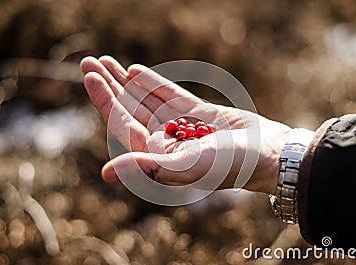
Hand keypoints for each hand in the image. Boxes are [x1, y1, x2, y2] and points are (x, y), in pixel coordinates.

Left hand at [80, 56, 290, 193]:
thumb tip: (106, 173)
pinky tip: (135, 71)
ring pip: (145, 100)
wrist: (267, 154)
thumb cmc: (229, 164)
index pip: (123, 124)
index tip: (90, 75)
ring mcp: (180, 127)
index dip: (105, 99)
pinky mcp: (197, 114)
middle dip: (108, 86)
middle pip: (129, 109)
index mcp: (157, 157)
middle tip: (88, 61)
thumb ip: (146, 167)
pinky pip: (169, 96)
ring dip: (125, 81)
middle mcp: (164, 143)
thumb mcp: (186, 166)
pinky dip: (152, 83)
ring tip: (105, 61)